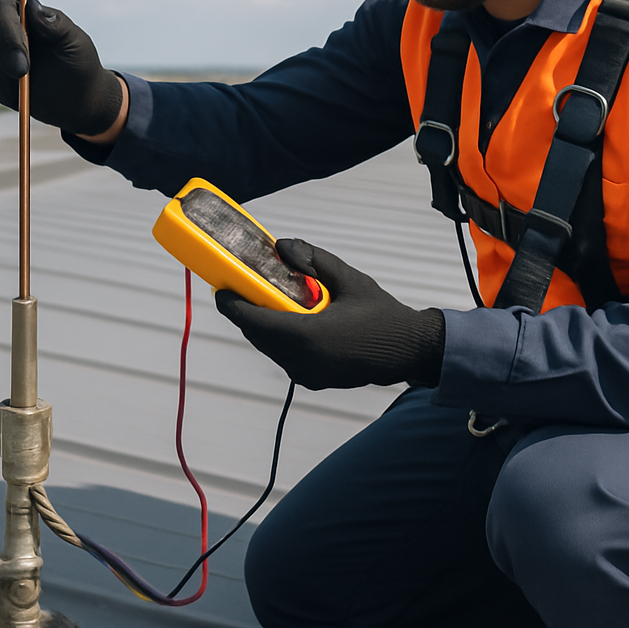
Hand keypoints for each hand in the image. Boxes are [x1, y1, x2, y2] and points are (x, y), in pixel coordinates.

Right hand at [0, 0, 123, 136]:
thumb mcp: (75, 43)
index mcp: (27, 15)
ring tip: (33, 86)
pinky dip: (8, 91)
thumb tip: (32, 4)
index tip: (21, 50)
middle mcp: (9, 32)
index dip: (6, 29)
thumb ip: (55, 24)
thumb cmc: (80, 64)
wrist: (80, 99)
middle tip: (22, 72)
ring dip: (8, 76)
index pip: (2, 10)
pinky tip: (28, 95)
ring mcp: (1, 55)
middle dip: (7, 56)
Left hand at [215, 238, 444, 390]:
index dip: (231, 306)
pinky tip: (287, 319)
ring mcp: (306, 375)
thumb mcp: (348, 278)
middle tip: (240, 288)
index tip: (220, 289)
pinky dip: (279, 338)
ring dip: (262, 325)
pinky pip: (284, 356)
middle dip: (246, 312)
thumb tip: (281, 247)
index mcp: (307, 336)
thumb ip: (311, 259)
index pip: (254, 321)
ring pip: (269, 347)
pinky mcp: (312, 380)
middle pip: (257, 335)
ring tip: (263, 300)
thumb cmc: (381, 314)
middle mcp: (302, 361)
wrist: (408, 351)